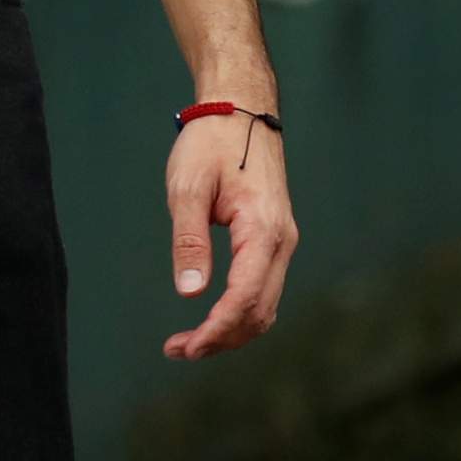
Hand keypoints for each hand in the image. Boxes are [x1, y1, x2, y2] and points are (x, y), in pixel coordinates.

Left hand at [157, 110, 298, 360]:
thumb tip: (190, 294)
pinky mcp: (274, 240)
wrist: (241, 110)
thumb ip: (189, 240)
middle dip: (222, 338)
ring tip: (188, 342)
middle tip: (177, 350)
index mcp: (263, 230)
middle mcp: (282, 242)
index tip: (186, 347)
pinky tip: (212, 318)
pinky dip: (240, 312)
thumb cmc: (210, 143)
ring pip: (265, 305)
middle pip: (260, 312)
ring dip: (231, 330)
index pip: (245, 298)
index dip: (217, 330)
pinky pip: (263, 289)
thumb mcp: (188, 187)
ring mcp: (282, 242)